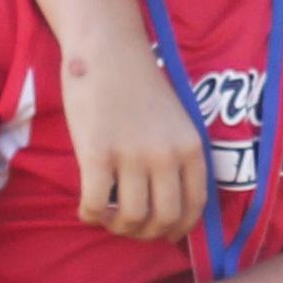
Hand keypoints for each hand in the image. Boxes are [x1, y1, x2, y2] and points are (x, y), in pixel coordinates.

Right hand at [64, 39, 208, 240]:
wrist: (108, 49)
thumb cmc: (139, 83)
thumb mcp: (177, 119)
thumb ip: (178, 155)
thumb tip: (169, 200)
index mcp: (191, 147)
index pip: (196, 206)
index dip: (179, 229)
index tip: (163, 233)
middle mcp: (167, 155)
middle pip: (164, 219)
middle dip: (145, 234)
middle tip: (128, 227)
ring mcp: (132, 156)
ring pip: (130, 218)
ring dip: (117, 227)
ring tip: (106, 217)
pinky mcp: (97, 154)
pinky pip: (95, 205)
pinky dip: (89, 216)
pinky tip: (86, 209)